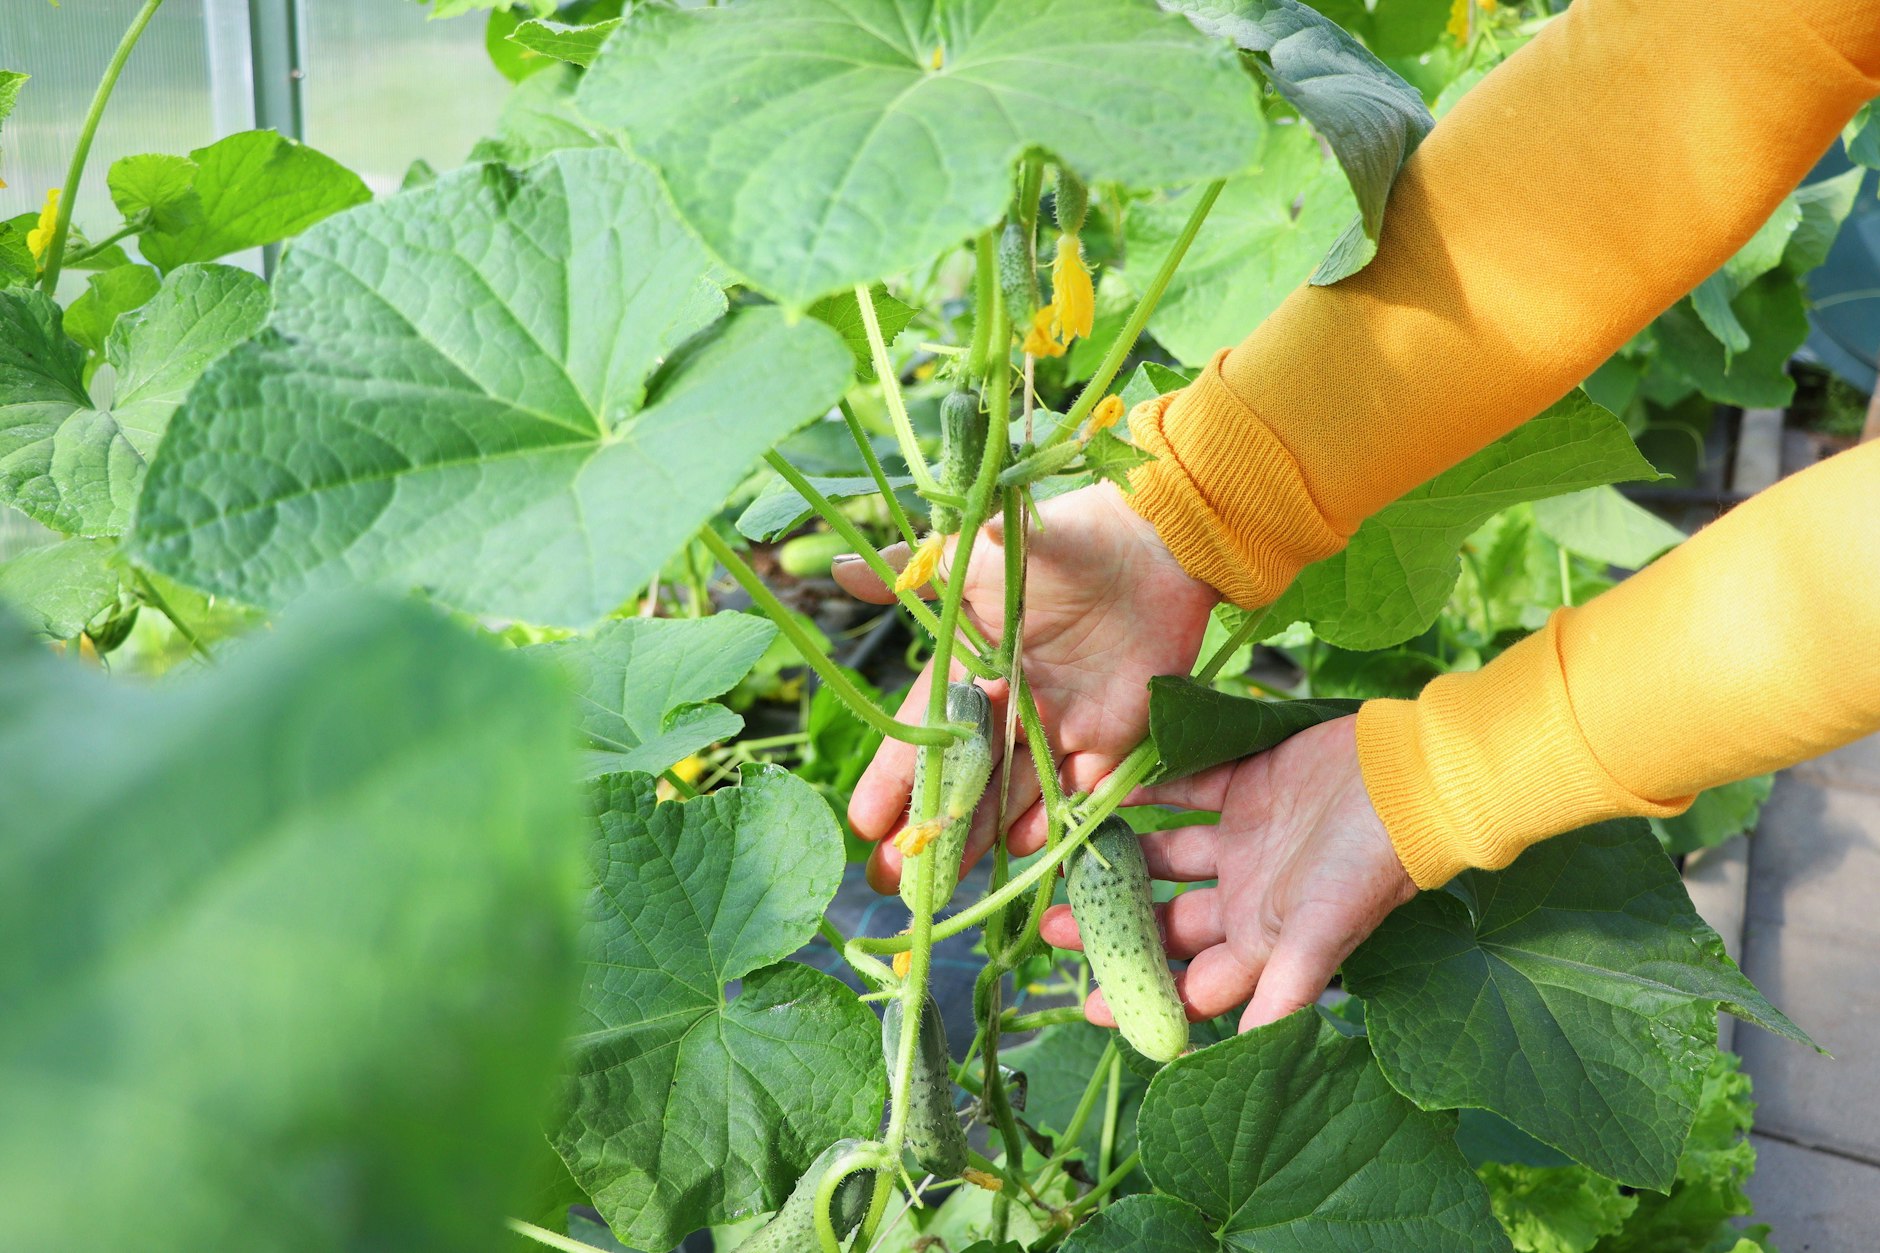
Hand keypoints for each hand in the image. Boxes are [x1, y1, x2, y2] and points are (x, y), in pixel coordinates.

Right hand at [833, 482, 1219, 892]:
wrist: (1156, 545)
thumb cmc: (1065, 544)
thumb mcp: (984, 557)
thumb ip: (916, 571)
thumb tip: (842, 567)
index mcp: (975, 664)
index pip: (925, 731)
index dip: (895, 778)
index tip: (864, 824)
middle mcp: (1012, 703)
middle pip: (962, 777)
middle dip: (928, 828)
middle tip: (893, 882)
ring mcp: (1059, 726)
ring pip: (1010, 794)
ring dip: (977, 839)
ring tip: (943, 887)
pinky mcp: (1111, 739)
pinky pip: (1074, 793)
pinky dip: (1048, 822)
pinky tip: (1018, 851)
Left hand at [1039, 715, 1416, 1031]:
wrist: (1413, 778)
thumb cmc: (1369, 863)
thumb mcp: (1322, 937)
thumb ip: (1283, 997)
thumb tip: (1251, 1061)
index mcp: (1263, 941)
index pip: (1191, 983)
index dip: (1142, 996)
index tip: (1086, 1005)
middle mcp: (1247, 898)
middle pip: (1166, 924)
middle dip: (1113, 929)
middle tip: (1050, 927)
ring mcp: (1244, 841)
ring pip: (1164, 860)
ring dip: (1118, 861)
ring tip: (1061, 858)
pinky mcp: (1246, 787)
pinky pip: (1182, 792)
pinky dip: (1145, 793)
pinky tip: (1101, 793)